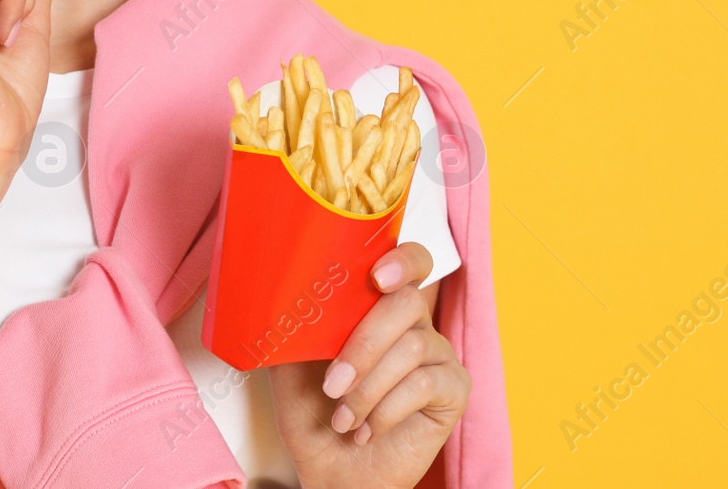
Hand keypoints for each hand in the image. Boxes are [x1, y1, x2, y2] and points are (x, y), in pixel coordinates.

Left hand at [268, 243, 469, 487]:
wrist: (333, 473)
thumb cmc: (314, 417)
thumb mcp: (289, 365)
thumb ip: (293, 324)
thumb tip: (273, 289)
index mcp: (379, 308)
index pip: (409, 262)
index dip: (401, 260)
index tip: (376, 277)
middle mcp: (416, 324)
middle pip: (406, 304)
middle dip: (362, 345)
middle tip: (332, 384)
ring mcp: (438, 356)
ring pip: (412, 347)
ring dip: (368, 388)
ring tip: (343, 418)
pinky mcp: (453, 391)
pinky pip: (425, 385)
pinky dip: (387, 410)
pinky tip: (368, 429)